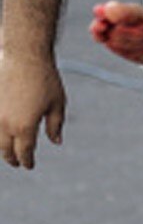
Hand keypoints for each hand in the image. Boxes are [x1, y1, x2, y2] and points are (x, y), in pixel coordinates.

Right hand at [0, 51, 66, 168]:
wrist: (24, 57)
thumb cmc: (45, 80)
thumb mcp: (57, 103)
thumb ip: (55, 125)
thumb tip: (56, 142)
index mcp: (25, 127)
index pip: (25, 152)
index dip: (27, 161)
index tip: (30, 165)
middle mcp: (6, 125)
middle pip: (6, 150)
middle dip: (12, 158)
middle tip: (18, 162)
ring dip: (2, 148)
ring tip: (9, 151)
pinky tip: (2, 136)